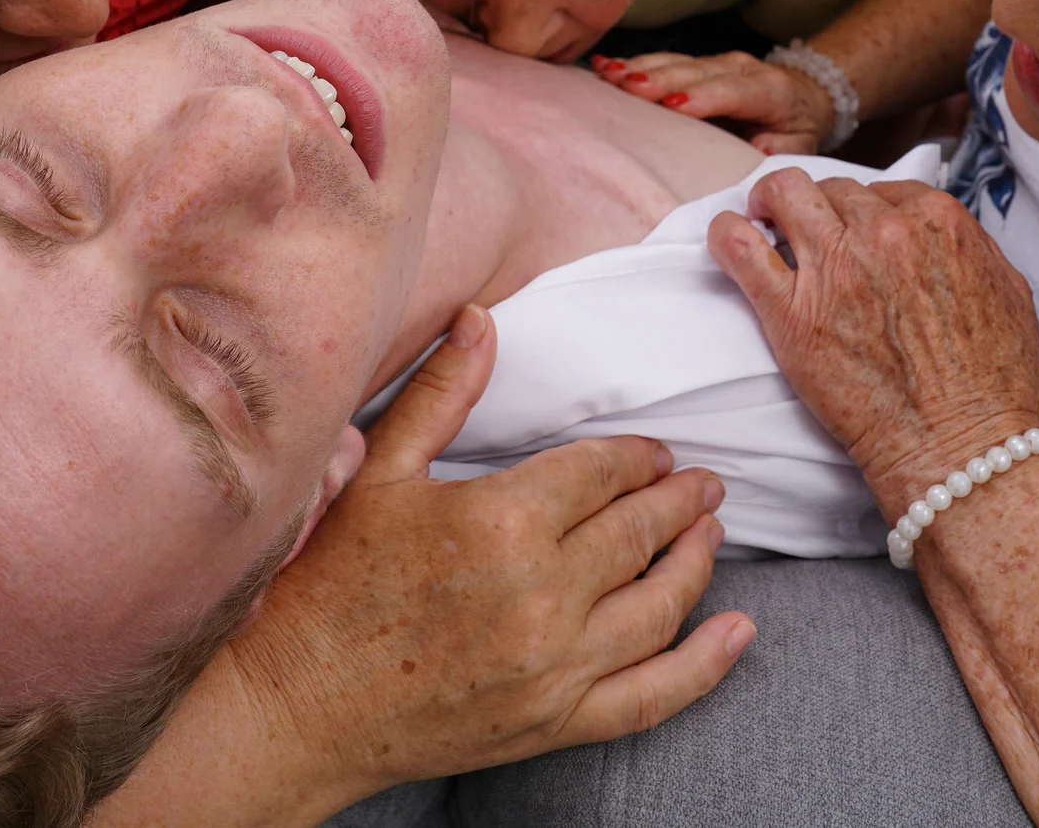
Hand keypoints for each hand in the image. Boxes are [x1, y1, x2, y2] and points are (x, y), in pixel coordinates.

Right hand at [222, 306, 755, 803]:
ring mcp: (556, 665)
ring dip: (698, 561)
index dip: (637, 458)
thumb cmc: (331, 585)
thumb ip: (441, 394)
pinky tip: (739, 632)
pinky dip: (707, 664)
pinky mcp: (558, 721)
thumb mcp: (379, 475)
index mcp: (501, 519)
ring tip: (714, 533)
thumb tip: (481, 317)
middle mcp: (541, 592)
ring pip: (660, 604)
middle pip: (640, 532)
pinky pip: (656, 694)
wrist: (299, 707)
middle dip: (681, 501)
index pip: (601, 472)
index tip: (654, 453)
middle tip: (706, 482)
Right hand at [590, 51, 835, 153]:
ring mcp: (716, 63)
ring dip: (640, 68)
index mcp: (769, 90)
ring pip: (675, 63)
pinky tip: (605, 65)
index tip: (675, 105)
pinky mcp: (697, 64)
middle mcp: (740, 69)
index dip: (704, 96)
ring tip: (608, 74)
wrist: (804, 93)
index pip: (734, 91)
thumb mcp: (800, 144)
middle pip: (696, 73)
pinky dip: (634, 64)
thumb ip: (782, 149)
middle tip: (627, 86)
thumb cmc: (795, 126)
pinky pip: (664, 62)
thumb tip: (757, 150)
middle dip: (661, 79)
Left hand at [708, 172, 1038, 511]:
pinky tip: (728, 238)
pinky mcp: (791, 312)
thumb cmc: (990, 384)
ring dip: (771, 203)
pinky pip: (739, 246)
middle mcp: (884, 233)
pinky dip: (726, 233)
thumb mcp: (1008, 291)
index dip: (864, 211)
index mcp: (938, 221)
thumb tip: (942, 234)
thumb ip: (972, 247)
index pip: (883, 189)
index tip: (855, 232)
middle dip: (823, 209)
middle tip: (814, 236)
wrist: (959, 448)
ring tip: (765, 222)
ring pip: (783, 194)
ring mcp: (834, 268)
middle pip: (833, 191)